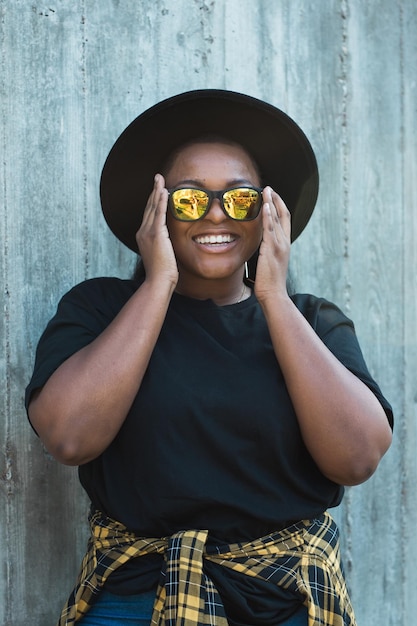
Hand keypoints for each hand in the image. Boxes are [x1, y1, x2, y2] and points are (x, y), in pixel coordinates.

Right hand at [136, 173, 178, 286]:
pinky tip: (163, 191)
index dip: (153, 200)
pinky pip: (159, 213)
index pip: (149, 214)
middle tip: (157, 177)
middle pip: (149, 207)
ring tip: (160, 179)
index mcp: (143, 236)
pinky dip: (161, 201)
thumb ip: (163, 245)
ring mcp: (148, 233)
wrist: (159, 281)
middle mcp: (143, 232)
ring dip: (157, 191)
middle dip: (153, 191)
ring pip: (152, 207)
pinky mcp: (156, 235)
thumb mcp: (161, 255)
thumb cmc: (162, 273)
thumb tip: (168, 243)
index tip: (158, 189)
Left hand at [254, 187, 290, 302]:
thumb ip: (266, 250)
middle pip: (283, 214)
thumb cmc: (269, 282)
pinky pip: (270, 228)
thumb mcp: (269, 262)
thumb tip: (258, 245)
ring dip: (271, 202)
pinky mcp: (272, 249)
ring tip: (265, 190)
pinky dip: (268, 215)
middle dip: (276, 199)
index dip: (279, 206)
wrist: (274, 294)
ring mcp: (280, 245)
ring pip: (276, 218)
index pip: (284, 220)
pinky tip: (264, 205)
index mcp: (285, 245)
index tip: (272, 196)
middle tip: (268, 188)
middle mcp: (285, 242)